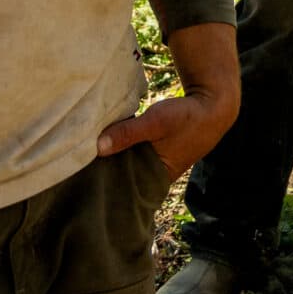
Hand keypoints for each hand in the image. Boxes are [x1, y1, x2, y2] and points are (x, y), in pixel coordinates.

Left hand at [97, 73, 240, 180]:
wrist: (214, 105)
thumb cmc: (188, 117)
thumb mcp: (157, 122)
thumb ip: (129, 134)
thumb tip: (98, 147)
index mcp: (158, 178)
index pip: (125, 189)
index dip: (105, 184)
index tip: (83, 177)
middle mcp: (156, 176)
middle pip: (124, 177)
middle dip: (106, 170)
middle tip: (78, 164)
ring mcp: (157, 163)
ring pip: (128, 165)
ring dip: (114, 158)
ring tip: (86, 154)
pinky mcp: (157, 151)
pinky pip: (134, 155)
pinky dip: (122, 149)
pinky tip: (105, 142)